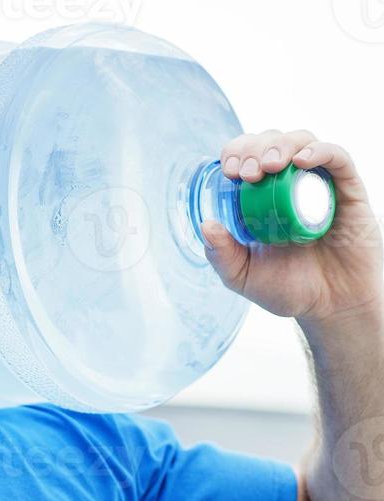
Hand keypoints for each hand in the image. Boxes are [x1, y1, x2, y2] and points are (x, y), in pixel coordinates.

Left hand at [202, 130, 383, 326]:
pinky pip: (338, 158)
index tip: (230, 171)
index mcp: (260, 198)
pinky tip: (302, 161)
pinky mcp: (348, 190)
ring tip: (270, 166)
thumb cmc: (288, 289)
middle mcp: (289, 186)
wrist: (332, 305)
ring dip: (282, 146)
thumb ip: (222, 254)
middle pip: (271, 143)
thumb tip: (206, 225)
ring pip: (302, 142)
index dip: (236, 154)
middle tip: (248, 173)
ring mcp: (319, 185)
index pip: (246, 158)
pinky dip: (320, 151)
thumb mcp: (243, 276)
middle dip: (255, 149)